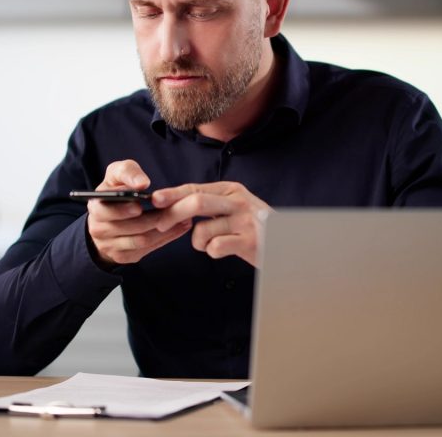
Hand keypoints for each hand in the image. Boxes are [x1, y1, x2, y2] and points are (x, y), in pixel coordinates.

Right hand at [86, 160, 191, 266]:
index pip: (105, 211)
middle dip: (154, 219)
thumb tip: (142, 184)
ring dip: (164, 230)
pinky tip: (179, 227)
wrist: (109, 216)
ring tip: (184, 218)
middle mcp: (98, 229)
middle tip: (176, 210)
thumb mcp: (117, 174)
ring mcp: (110, 246)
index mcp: (95, 207)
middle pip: (129, 228)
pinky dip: (165, 238)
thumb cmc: (117, 189)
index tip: (139, 206)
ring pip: (140, 240)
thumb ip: (128, 172)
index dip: (122, 210)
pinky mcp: (123, 256)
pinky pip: (146, 249)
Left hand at [152, 182, 271, 266]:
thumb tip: (171, 204)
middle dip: (173, 213)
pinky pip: (215, 248)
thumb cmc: (253, 227)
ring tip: (210, 244)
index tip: (153, 199)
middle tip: (161, 224)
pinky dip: (211, 252)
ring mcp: (244, 221)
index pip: (195, 188)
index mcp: (230, 190)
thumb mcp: (233, 207)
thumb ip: (209, 203)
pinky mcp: (249, 242)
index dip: (172, 194)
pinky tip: (223, 250)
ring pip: (202, 230)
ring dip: (198, 242)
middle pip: (196, 202)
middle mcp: (238, 201)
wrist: (287, 244)